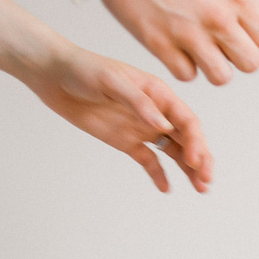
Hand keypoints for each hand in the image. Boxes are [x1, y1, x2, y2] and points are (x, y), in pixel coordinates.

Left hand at [23, 44, 212, 191]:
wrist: (53, 75)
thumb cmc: (83, 69)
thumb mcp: (112, 81)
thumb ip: (139, 103)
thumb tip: (164, 127)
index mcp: (160, 94)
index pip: (187, 121)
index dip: (196, 141)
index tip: (195, 160)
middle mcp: (157, 112)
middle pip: (187, 139)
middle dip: (200, 160)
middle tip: (205, 181)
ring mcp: (142, 128)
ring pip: (174, 152)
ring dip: (188, 169)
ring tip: (200, 188)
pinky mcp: (127, 141)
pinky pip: (149, 160)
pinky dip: (159, 174)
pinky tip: (166, 188)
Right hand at [94, 0, 258, 83]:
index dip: (255, 36)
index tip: (244, 31)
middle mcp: (216, 18)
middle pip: (250, 63)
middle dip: (239, 55)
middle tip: (225, 44)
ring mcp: (188, 33)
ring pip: (221, 76)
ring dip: (214, 66)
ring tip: (202, 50)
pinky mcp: (159, 43)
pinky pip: (186, 75)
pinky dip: (184, 66)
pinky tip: (178, 48)